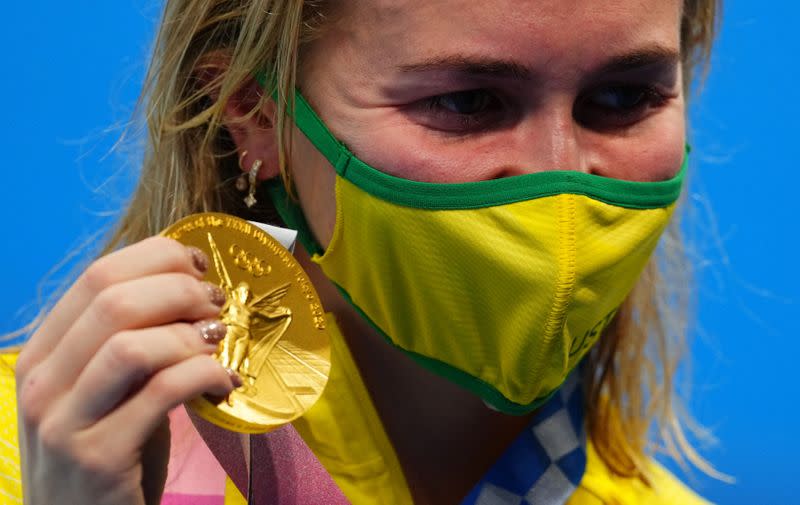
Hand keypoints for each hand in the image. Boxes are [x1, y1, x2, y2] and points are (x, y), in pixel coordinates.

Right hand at [15, 237, 238, 504]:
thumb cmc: (108, 452)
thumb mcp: (108, 389)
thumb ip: (131, 340)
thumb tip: (192, 287)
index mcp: (42, 352)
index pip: (97, 275)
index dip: (158, 258)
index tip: (200, 266)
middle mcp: (41, 381)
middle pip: (114, 300)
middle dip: (180, 290)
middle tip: (218, 304)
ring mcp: (63, 422)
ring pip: (131, 345)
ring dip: (190, 334)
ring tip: (220, 342)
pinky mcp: (98, 457)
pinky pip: (161, 392)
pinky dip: (205, 375)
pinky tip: (225, 382)